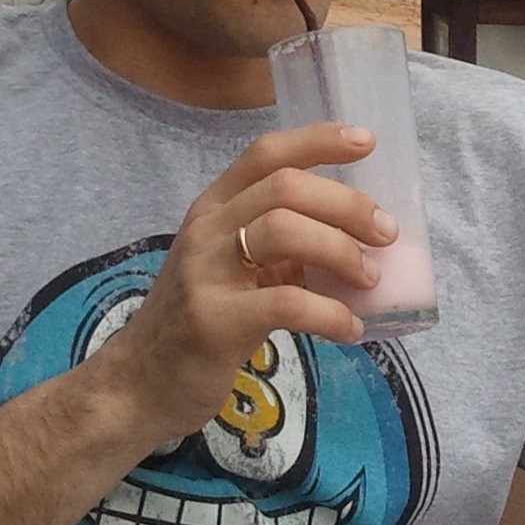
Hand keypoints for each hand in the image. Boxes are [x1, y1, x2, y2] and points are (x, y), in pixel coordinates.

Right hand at [96, 124, 399, 442]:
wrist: (138, 384)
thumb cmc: (198, 323)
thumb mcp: (233, 270)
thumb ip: (280, 249)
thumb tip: (356, 241)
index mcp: (214, 208)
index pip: (265, 154)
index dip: (318, 140)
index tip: (366, 141)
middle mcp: (207, 229)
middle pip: (285, 187)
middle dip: (347, 205)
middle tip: (386, 234)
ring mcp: (205, 272)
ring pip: (283, 230)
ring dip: (339, 250)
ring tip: (368, 280)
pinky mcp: (214, 321)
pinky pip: (285, 303)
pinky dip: (329, 313)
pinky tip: (349, 329)